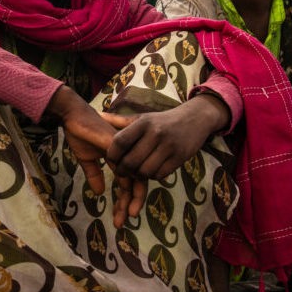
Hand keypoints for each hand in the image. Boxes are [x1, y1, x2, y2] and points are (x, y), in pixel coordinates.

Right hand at [48, 86, 146, 226]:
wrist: (73, 115)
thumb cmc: (80, 133)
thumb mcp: (86, 159)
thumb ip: (94, 175)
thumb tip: (100, 193)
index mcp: (121, 156)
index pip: (130, 180)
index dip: (127, 199)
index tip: (121, 217)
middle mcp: (126, 153)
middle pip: (137, 181)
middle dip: (133, 203)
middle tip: (126, 221)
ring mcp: (123, 149)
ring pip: (133, 177)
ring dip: (129, 199)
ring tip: (127, 216)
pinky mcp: (115, 144)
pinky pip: (125, 166)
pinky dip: (125, 182)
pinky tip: (121, 195)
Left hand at [104, 94, 228, 181]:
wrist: (194, 119)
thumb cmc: (161, 121)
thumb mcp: (141, 118)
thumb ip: (118, 120)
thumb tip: (96, 115)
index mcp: (143, 123)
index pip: (120, 142)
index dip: (112, 155)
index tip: (110, 159)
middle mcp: (156, 133)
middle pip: (131, 162)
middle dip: (122, 171)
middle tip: (121, 172)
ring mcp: (169, 146)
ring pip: (145, 171)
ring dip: (138, 175)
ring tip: (136, 171)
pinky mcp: (179, 158)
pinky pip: (159, 175)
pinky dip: (152, 176)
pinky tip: (151, 170)